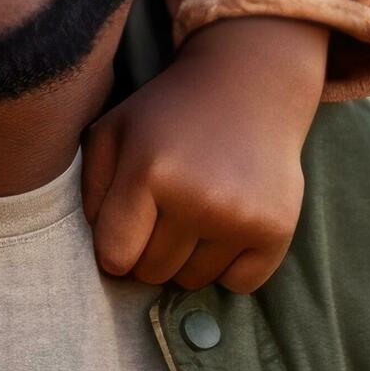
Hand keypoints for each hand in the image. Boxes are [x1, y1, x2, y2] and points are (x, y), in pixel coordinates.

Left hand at [84, 17, 327, 292]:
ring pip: (193, 282)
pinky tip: (227, 226)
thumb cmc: (169, 114)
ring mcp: (242, 216)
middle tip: (162, 215)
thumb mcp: (114, 132)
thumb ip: (92, 190)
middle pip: (152, 273)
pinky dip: (228, 266)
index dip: (114, 249)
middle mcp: (198, 199)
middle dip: (148, 252)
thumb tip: (105, 254)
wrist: (249, 86)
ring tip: (195, 214)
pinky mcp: (276, 228)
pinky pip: (238, 284)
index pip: (116, 257)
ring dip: (187, 259)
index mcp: (149, 173)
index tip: (125, 229)